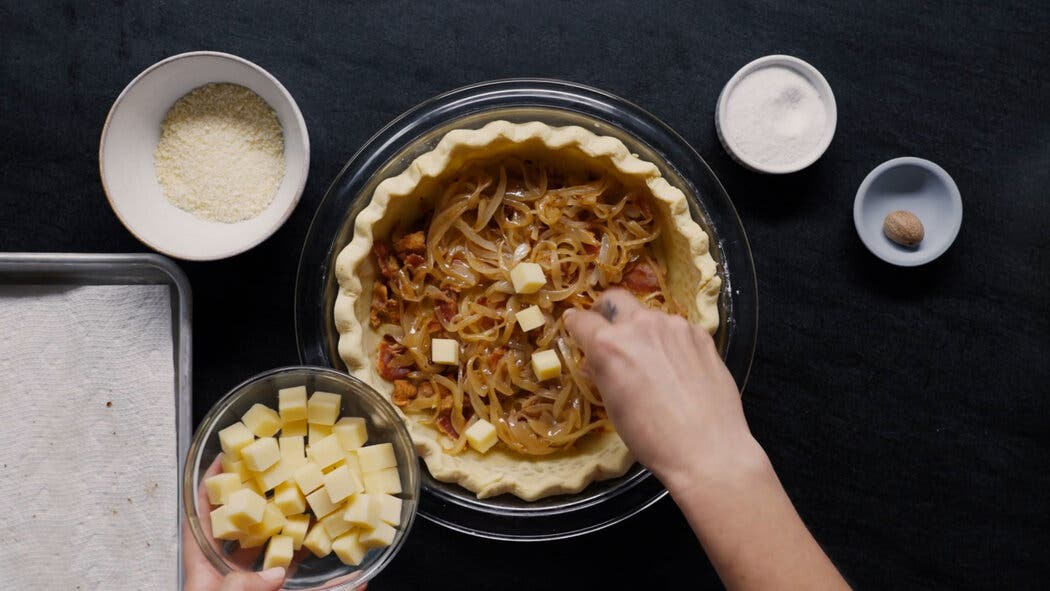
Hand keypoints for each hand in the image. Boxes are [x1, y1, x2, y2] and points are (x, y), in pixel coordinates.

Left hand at [183, 458, 284, 590]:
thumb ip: (241, 584)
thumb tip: (277, 572)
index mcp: (201, 563)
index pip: (200, 515)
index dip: (210, 486)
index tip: (223, 461)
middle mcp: (220, 566)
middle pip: (233, 523)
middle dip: (250, 499)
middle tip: (267, 474)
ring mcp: (240, 577)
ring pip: (257, 544)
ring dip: (274, 526)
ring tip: (292, 504)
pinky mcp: (259, 589)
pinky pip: (276, 566)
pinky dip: (291, 555)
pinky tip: (306, 544)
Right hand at [567, 289, 849, 589]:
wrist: (708, 448)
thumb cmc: (651, 437)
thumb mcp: (613, 405)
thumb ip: (602, 370)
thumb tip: (594, 358)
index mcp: (609, 344)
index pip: (581, 319)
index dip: (575, 325)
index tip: (575, 329)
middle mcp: (640, 325)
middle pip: (614, 299)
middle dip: (605, 312)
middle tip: (608, 331)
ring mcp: (674, 326)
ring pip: (649, 315)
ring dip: (642, 328)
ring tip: (651, 358)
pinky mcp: (701, 334)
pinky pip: (676, 328)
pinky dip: (669, 340)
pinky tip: (678, 366)